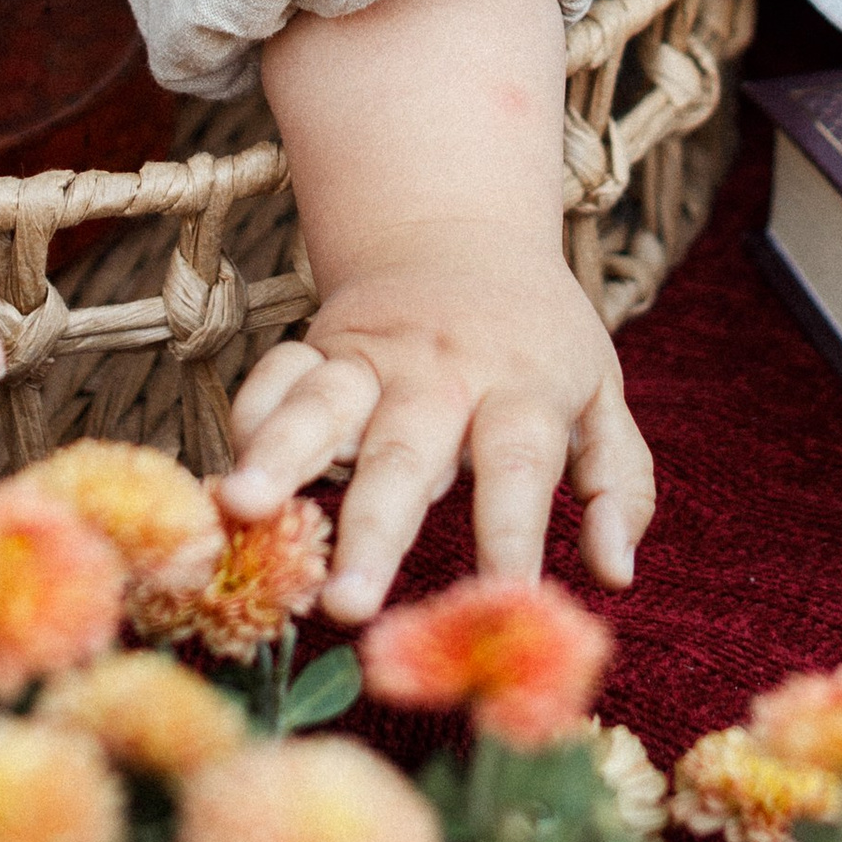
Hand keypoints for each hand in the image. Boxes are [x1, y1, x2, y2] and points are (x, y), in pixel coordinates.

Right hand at [237, 0, 656, 620]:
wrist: (461, 234)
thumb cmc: (539, 341)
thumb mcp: (601, 395)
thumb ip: (617, 482)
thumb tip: (616, 574)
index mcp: (520, 387)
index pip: (519, 465)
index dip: (514, 535)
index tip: (507, 607)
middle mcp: (441, 374)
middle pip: (406, 452)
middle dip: (374, 530)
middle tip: (348, 605)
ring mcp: (370, 358)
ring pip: (321, 407)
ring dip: (278, 458)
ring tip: (242, 509)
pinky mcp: (317, 346)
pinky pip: (274, 376)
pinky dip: (248, 419)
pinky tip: (225, 474)